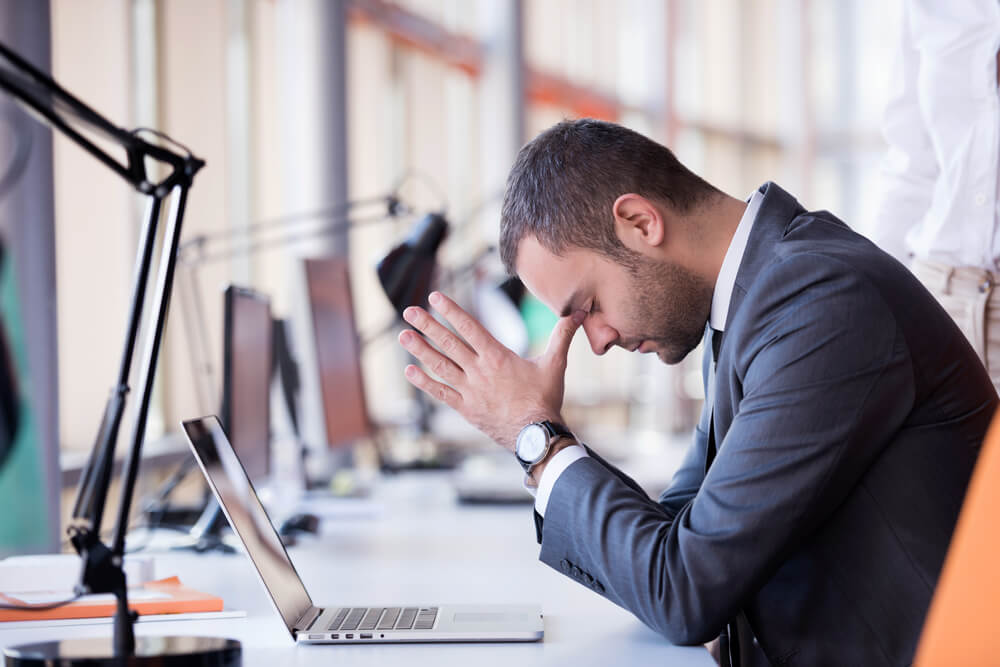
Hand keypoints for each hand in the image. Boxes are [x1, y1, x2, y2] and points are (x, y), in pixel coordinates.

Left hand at [397, 291, 585, 450]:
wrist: (537, 435)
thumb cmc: (546, 399)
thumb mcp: (555, 364)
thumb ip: (562, 335)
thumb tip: (580, 312)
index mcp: (497, 357)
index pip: (470, 326)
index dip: (451, 311)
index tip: (434, 298)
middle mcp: (479, 370)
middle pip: (448, 343)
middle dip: (427, 325)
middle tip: (409, 311)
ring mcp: (470, 390)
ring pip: (440, 365)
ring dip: (420, 350)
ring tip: (403, 336)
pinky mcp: (466, 408)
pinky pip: (441, 393)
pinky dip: (425, 382)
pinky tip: (410, 372)